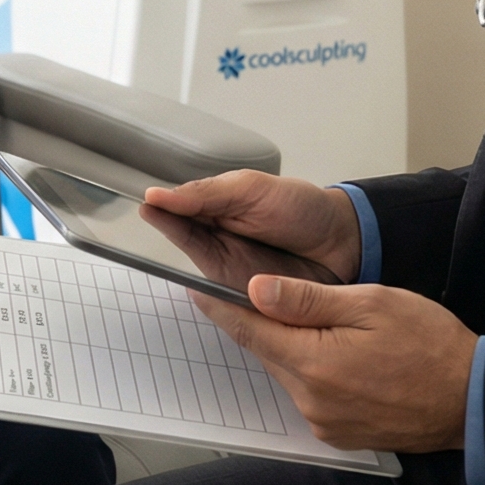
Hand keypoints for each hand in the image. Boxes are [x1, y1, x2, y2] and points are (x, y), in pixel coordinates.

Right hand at [144, 169, 362, 280]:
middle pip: (178, 237)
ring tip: (162, 248)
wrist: (344, 243)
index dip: (157, 207)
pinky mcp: (241, 295)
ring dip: (183, 262)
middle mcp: (215, 238)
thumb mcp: (253, 189)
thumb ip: (207, 193)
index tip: (139, 205)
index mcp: (216, 206)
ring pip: (192, 266)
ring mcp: (226, 267)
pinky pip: (215, 295)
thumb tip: (158, 196)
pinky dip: (204, 292)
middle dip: (162, 231)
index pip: (176, 207)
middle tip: (145, 223)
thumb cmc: (303, 208)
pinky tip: (193, 285)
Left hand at [193, 276, 476, 452]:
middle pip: (267, 351)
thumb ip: (307, 300)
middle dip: (264, 323)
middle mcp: (310, 399)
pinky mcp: (338, 434)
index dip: (220, 307)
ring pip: (288, 371)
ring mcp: (323, 421)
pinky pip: (309, 393)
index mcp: (314, 362)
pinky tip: (341, 356)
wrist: (473, 400)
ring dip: (293, 348)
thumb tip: (256, 290)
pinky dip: (313, 371)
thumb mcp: (370, 303)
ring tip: (325, 326)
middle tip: (265, 296)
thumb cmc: (430, 345)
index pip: (249, 330)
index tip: (197, 289)